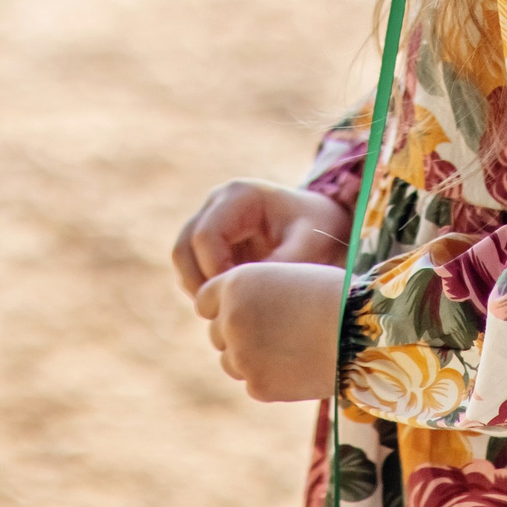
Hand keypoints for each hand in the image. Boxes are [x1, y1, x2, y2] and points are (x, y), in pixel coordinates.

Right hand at [170, 179, 350, 296]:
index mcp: (239, 195)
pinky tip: (232, 302)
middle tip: (226, 311)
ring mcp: (209, 219)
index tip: (239, 299)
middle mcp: (216, 203)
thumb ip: (281, 265)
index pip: (205, 237)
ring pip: (182, 260)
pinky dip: (204, 288)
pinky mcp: (210, 240)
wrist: (324, 223)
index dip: (215, 272)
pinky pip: (192, 268)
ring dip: (198, 288)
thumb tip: (248, 293)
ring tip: (230, 309)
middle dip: (200, 284)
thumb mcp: (310, 244)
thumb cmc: (319, 230)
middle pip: (183, 248)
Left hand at [192, 261, 346, 401]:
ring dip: (252, 358)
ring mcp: (242, 355)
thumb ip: (252, 296)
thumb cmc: (334, 298)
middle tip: (279, 332)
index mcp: (236, 283)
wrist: (366, 333)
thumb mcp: (286, 280)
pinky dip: (272, 379)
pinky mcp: (258, 386)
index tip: (250, 311)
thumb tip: (225, 321)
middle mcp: (231, 318)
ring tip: (293, 347)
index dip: (227, 306)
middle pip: (217, 333)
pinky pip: (254, 383)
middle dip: (239, 334)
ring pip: (231, 361)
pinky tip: (301, 366)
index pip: (206, 301)